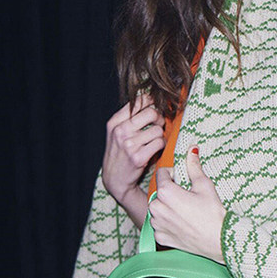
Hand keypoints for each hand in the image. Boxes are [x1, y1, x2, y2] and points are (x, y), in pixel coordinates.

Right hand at [101, 92, 164, 226]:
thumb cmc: (119, 154)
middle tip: (159, 124)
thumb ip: (129, 117)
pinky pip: (160, 143)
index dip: (151, 101)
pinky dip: (162, 146)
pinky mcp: (139, 157)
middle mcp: (120, 131)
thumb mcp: (116, 133)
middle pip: (151, 113)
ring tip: (154, 141)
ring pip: (158, 130)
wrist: (115, 179)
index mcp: (114, 122)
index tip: (156, 105)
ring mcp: (129, 144)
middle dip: (160, 118)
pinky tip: (156, 150)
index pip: (137, 102)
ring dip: (160, 136)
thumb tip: (150, 98)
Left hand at [149, 146, 226, 262]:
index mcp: (165, 192)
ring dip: (167, 208)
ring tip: (185, 211)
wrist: (219, 240)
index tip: (183, 180)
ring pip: (157, 209)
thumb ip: (194, 166)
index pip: (162, 174)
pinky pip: (159, 225)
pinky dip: (167, 223)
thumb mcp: (204, 185)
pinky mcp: (160, 237)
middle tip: (187, 198)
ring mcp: (157, 224)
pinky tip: (182, 224)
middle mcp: (156, 208)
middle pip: (159, 192)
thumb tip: (192, 149)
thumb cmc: (213, 212)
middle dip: (170, 192)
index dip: (173, 174)